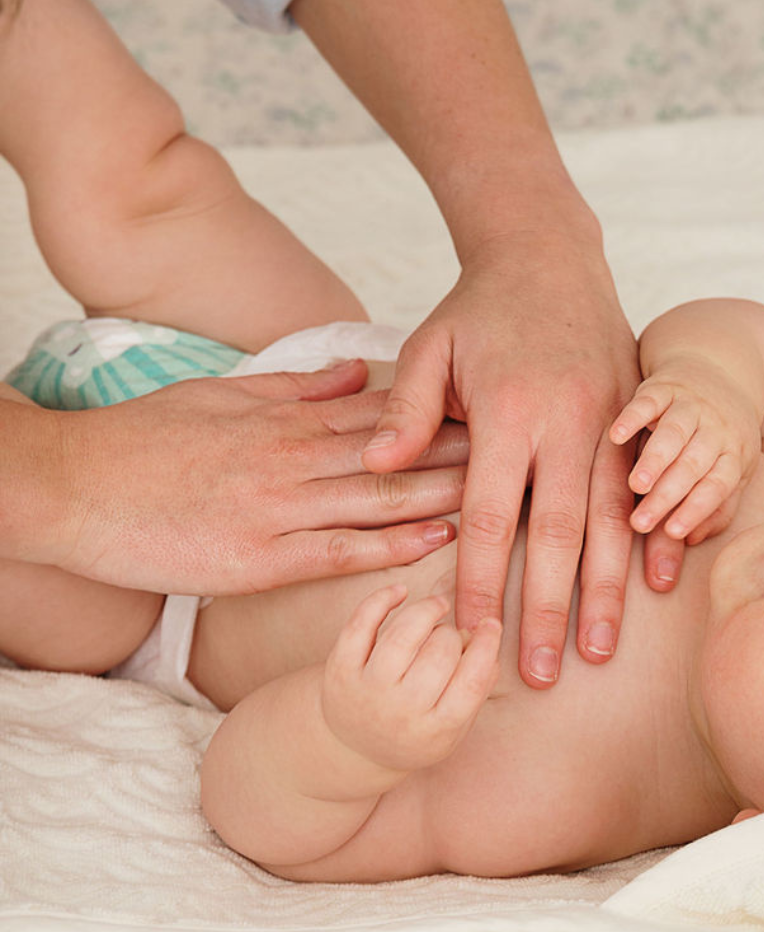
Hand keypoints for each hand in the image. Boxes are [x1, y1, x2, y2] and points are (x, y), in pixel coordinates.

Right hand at [47, 361, 466, 594]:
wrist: (69, 485)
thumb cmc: (143, 441)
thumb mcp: (222, 394)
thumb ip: (295, 388)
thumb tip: (355, 372)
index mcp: (286, 421)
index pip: (385, 414)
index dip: (445, 414)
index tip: (497, 409)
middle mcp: (292, 459)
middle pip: (397, 452)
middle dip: (466, 451)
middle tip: (527, 449)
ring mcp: (277, 508)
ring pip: (379, 498)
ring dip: (446, 495)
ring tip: (506, 495)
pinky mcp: (257, 559)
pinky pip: (338, 551)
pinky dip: (391, 545)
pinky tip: (438, 541)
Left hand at [322, 584, 500, 772]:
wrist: (353, 748)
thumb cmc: (414, 731)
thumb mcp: (452, 727)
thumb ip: (478, 688)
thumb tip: (488, 641)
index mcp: (436, 731)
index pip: (472, 682)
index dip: (487, 646)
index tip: (492, 624)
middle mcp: (400, 712)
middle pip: (440, 654)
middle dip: (453, 635)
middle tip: (452, 636)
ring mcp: (367, 691)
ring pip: (402, 636)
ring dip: (427, 610)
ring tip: (437, 606)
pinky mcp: (339, 670)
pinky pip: (360, 624)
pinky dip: (382, 600)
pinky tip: (401, 591)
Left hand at [360, 236, 642, 687]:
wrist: (550, 253)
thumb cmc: (480, 309)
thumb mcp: (428, 347)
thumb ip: (405, 411)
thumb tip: (378, 470)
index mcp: (506, 410)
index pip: (490, 515)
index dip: (480, 583)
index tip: (470, 637)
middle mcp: (565, 420)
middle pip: (558, 533)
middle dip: (548, 609)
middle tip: (540, 673)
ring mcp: (610, 419)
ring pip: (614, 519)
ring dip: (608, 590)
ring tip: (601, 649)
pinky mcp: (637, 415)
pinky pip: (649, 485)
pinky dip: (658, 534)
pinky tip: (659, 582)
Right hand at [610, 356, 761, 545]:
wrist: (721, 368)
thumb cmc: (721, 435)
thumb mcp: (730, 469)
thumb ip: (714, 508)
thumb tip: (691, 541)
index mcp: (734, 454)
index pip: (717, 486)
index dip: (696, 509)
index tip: (673, 533)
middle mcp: (716, 429)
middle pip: (693, 465)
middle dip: (667, 495)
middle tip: (641, 523)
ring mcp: (691, 405)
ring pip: (675, 433)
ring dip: (655, 459)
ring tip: (635, 485)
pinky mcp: (666, 385)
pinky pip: (649, 400)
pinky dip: (633, 416)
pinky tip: (616, 436)